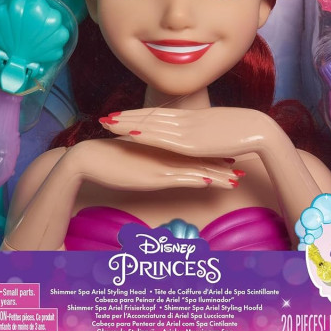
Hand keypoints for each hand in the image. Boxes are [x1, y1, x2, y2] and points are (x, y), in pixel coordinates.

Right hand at [70, 137, 240, 190]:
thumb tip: (156, 163)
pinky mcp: (154, 175)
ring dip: (217, 175)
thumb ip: (148, 159)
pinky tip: (212, 182)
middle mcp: (166, 154)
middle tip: (241, 170)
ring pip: (196, 169)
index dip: (211, 155)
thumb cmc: (109, 159)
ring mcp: (162, 163)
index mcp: (162, 148)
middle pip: (200, 159)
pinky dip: (199, 179)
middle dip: (221, 165)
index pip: (192, 151)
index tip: (227, 158)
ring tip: (237, 180)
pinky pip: (182, 177)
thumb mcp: (134, 159)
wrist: (90, 158)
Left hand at [99, 106, 269, 159]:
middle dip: (126, 118)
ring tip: (107, 124)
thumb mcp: (220, 131)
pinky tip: (127, 134)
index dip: (140, 115)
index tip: (123, 115)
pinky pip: (160, 138)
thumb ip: (207, 133)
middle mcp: (186, 121)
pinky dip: (142, 134)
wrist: (258, 129)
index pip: (160, 115)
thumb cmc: (245, 130)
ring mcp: (186, 131)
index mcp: (192, 118)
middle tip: (105, 117)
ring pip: (150, 126)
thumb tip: (201, 139)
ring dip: (127, 125)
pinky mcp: (190, 143)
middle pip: (150, 118)